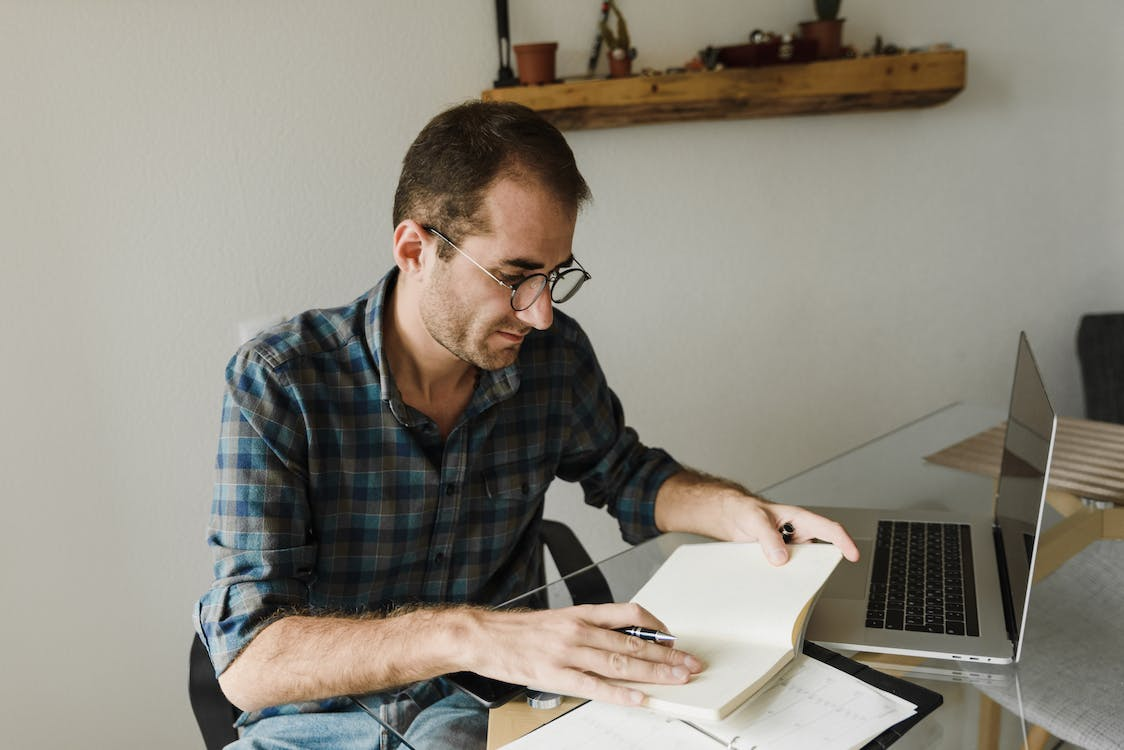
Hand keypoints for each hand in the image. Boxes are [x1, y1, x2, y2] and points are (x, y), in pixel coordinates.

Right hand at [462, 602, 704, 705]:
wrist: (483, 636)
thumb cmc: (518, 631)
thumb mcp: (559, 620)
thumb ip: (589, 629)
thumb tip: (619, 642)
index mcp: (581, 613)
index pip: (629, 613)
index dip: (656, 626)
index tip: (673, 639)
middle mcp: (579, 630)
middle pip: (633, 641)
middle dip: (666, 655)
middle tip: (689, 663)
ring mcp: (568, 652)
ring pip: (620, 662)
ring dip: (653, 672)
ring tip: (676, 679)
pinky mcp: (556, 675)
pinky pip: (595, 686)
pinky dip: (620, 693)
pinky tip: (639, 697)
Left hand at [720, 497, 860, 566]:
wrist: (730, 517)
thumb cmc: (745, 509)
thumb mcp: (755, 519)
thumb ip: (767, 537)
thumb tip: (780, 558)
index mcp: (800, 519)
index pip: (829, 529)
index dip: (844, 542)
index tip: (852, 555)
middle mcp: (798, 534)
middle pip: (818, 552)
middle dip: (817, 566)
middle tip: (806, 577)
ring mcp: (790, 547)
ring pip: (802, 564)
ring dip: (797, 573)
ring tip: (785, 579)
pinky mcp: (779, 558)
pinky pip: (787, 570)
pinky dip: (783, 576)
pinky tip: (773, 579)